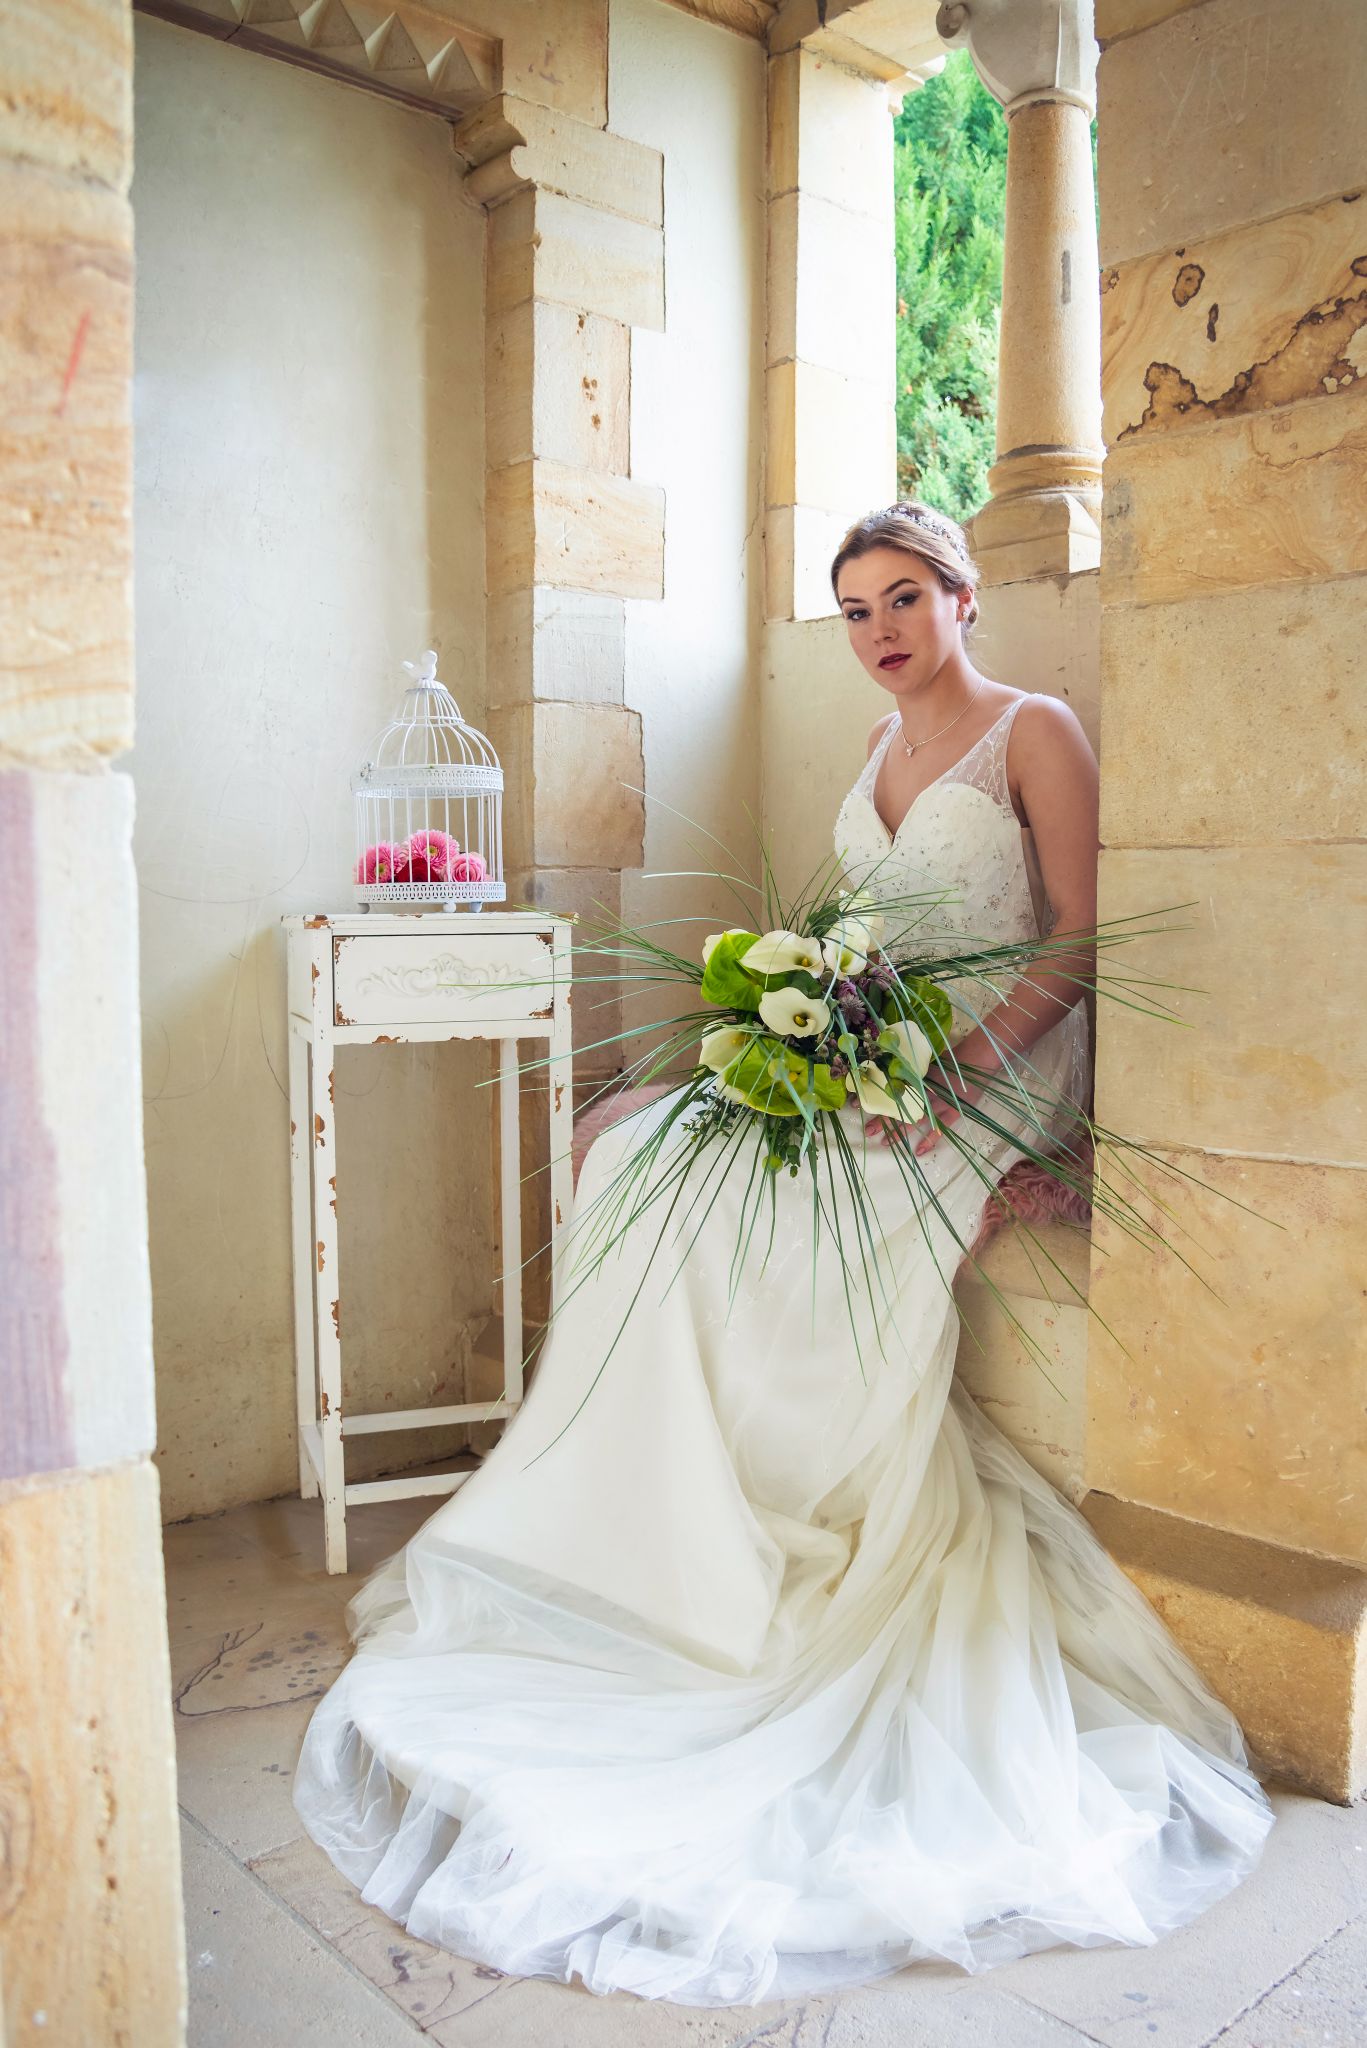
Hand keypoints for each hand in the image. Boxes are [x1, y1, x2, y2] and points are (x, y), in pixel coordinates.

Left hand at [866, 1052, 991, 1157]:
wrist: (976, 1060)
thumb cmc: (950, 1060)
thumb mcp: (924, 1061)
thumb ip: (908, 1069)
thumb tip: (886, 1072)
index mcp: (914, 1079)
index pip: (887, 1090)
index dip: (872, 1097)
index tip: (855, 1103)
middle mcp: (923, 1093)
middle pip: (898, 1109)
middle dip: (882, 1120)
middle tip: (868, 1131)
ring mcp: (937, 1105)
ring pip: (914, 1121)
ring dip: (899, 1132)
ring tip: (885, 1143)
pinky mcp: (951, 1113)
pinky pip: (939, 1131)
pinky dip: (929, 1141)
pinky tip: (917, 1152)